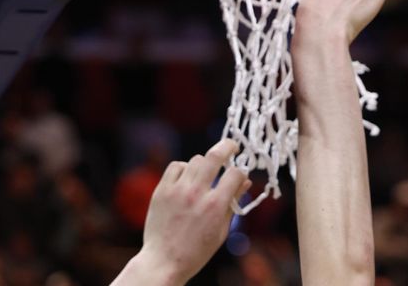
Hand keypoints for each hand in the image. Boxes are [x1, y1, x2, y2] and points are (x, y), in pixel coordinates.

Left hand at [130, 140, 250, 284]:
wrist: (164, 261)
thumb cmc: (196, 251)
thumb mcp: (222, 230)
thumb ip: (233, 203)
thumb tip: (245, 181)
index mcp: (215, 206)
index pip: (236, 173)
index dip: (242, 171)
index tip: (241, 173)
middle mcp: (197, 194)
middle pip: (215, 155)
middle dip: (227, 146)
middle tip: (232, 146)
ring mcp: (178, 190)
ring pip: (196, 159)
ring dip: (204, 163)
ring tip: (205, 175)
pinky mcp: (162, 190)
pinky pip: (175, 166)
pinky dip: (184, 168)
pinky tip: (187, 179)